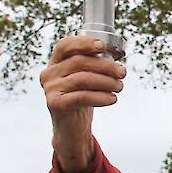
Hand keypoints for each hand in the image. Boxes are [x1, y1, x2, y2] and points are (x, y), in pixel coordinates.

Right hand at [40, 35, 125, 172]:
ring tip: (120, 87)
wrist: (72, 130)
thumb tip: (117, 53)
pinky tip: (112, 99)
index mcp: (55, 63)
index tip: (103, 46)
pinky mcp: (55, 104)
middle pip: (79, 62)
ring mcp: (50, 89)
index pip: (65, 45)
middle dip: (105, 65)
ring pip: (82, 79)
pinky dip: (101, 97)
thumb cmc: (82, 100)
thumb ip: (94, 65)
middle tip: (122, 73)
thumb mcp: (86, 79)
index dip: (84, 42)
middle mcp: (49, 73)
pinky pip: (82, 96)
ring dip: (106, 81)